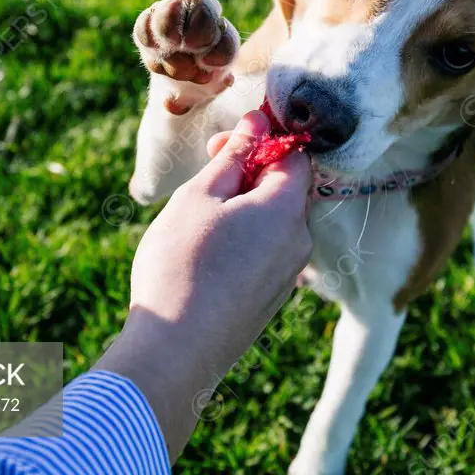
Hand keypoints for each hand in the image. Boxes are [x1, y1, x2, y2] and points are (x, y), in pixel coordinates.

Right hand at [98, 111, 311, 459]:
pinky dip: (241, 241)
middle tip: (204, 176)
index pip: (296, 156)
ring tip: (196, 220)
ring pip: (271, 223)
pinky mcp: (270, 300)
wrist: (175, 352)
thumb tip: (258, 122)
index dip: (262, 140)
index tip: (221, 145)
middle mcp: (299, 243)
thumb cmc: (181, 265)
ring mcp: (287, 276)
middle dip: (247, 174)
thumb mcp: (200, 197)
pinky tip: (202, 254)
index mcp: (287, 211)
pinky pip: (263, 254)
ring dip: (240, 209)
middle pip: (285, 190)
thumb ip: (234, 157)